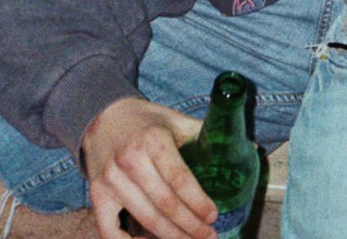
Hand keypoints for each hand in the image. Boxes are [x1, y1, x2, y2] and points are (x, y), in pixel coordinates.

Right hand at [80, 97, 214, 238]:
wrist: (103, 119)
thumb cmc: (147, 123)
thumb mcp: (176, 121)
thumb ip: (206, 135)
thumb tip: (249, 147)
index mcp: (153, 139)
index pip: (179, 178)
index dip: (197, 202)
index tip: (212, 216)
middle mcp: (129, 159)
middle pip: (165, 204)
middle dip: (190, 226)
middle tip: (208, 236)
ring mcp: (110, 179)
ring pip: (144, 218)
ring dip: (170, 236)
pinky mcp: (97, 194)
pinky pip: (109, 229)